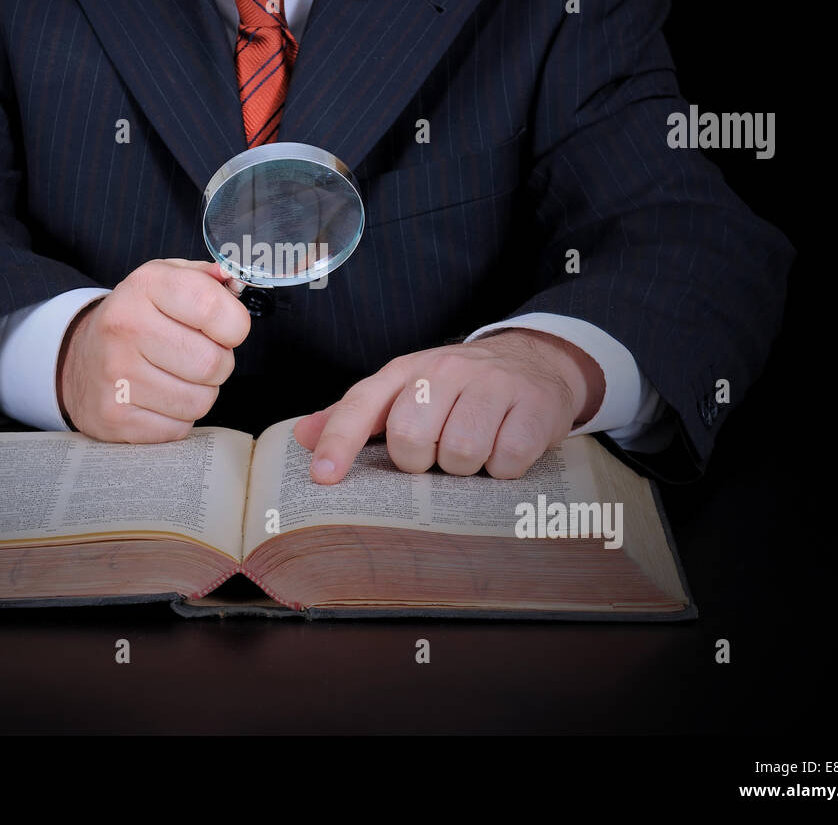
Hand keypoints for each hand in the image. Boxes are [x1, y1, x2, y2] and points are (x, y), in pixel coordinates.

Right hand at [57, 259, 251, 440]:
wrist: (79, 357)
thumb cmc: (137, 318)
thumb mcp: (165, 280)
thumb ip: (206, 278)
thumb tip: (235, 279)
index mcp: (144, 287)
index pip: (212, 307)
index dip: (235, 325)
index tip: (227, 328)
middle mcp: (125, 328)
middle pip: (212, 362)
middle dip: (219, 363)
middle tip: (200, 355)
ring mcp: (116, 376)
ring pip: (200, 401)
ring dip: (200, 392)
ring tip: (178, 376)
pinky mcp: (114, 416)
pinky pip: (179, 427)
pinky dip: (178, 417)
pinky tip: (159, 397)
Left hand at [293, 329, 603, 482]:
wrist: (535, 361)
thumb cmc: (458, 389)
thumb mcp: (405, 392)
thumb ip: (355, 417)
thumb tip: (302, 436)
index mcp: (405, 371)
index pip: (362, 404)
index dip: (340, 441)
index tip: (324, 476)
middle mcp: (445, 369)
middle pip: (411, 437)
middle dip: (421, 461)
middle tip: (437, 454)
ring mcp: (492, 384)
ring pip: (460, 453)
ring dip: (465, 467)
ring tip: (474, 449)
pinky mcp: (534, 405)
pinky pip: (506, 459)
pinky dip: (503, 470)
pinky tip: (504, 450)